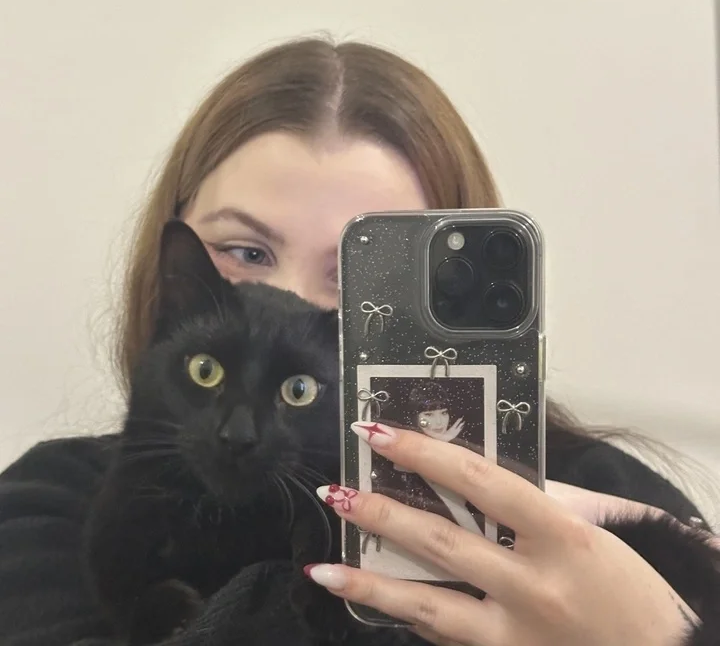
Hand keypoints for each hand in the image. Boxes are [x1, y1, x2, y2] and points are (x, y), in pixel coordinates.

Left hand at [306, 422, 695, 645]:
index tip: (378, 433)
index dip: (423, 453)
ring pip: (429, 606)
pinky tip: (370, 598)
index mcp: (561, 535)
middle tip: (337, 492)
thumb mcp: (592, 531)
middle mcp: (534, 585)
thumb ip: (535, 499)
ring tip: (324, 567)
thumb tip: (472, 474)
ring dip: (371, 583)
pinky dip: (405, 614)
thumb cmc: (627, 588)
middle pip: (443, 542)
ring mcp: (515, 634)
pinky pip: (444, 635)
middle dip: (382, 514)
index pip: (478, 481)